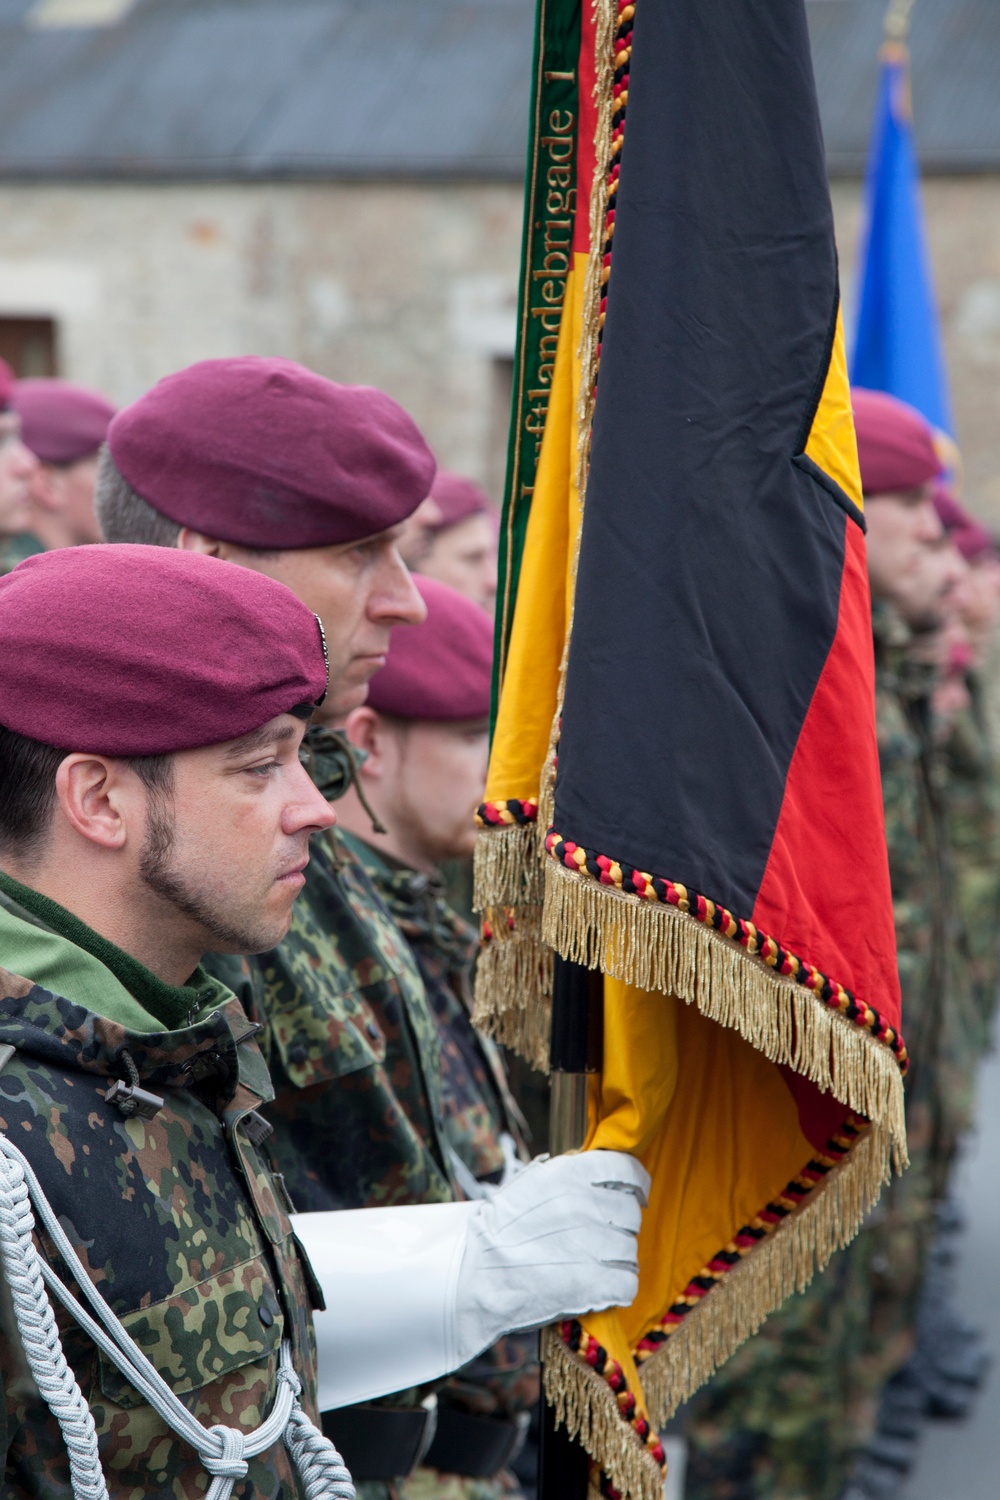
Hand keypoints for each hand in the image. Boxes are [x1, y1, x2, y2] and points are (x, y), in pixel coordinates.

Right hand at [453, 1149, 648, 1364]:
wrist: (473, 1274)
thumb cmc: (495, 1230)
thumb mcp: (526, 1184)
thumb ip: (560, 1171)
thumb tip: (585, 1160)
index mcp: (571, 1175)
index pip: (626, 1168)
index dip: (637, 1183)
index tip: (637, 1194)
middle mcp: (586, 1205)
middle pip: (631, 1214)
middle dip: (621, 1227)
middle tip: (604, 1239)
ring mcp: (592, 1245)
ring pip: (630, 1251)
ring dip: (618, 1260)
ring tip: (597, 1267)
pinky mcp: (594, 1284)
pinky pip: (628, 1283)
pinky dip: (620, 1289)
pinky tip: (604, 1288)